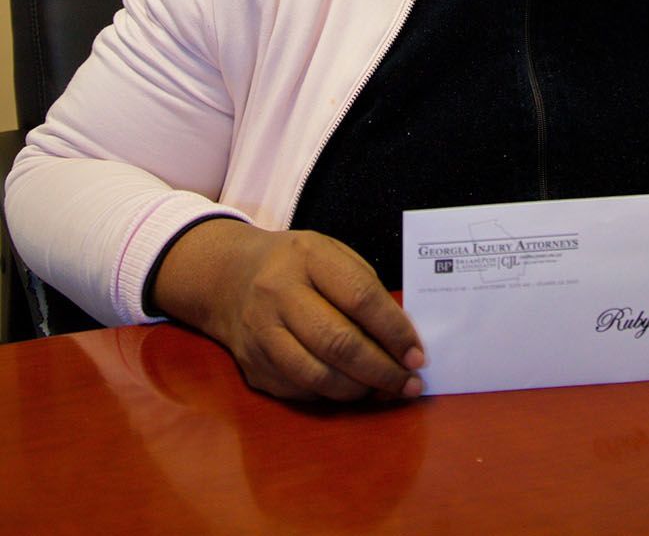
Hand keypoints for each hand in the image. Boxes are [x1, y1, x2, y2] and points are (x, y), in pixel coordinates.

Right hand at [151, 219, 424, 401]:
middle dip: (381, 370)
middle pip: (338, 342)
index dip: (394, 330)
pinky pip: (301, 390)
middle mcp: (278, 293)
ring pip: (318, 375)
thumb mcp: (331, 255)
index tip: (418, 355)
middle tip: (410, 384)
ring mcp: (261, 333)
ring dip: (360, 390)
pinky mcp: (253, 365)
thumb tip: (402, 339)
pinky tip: (353, 389)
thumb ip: (365, 289)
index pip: (359, 296)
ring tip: (386, 390)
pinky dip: (333, 395)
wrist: (229, 277)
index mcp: (308, 257)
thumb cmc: (297, 264)